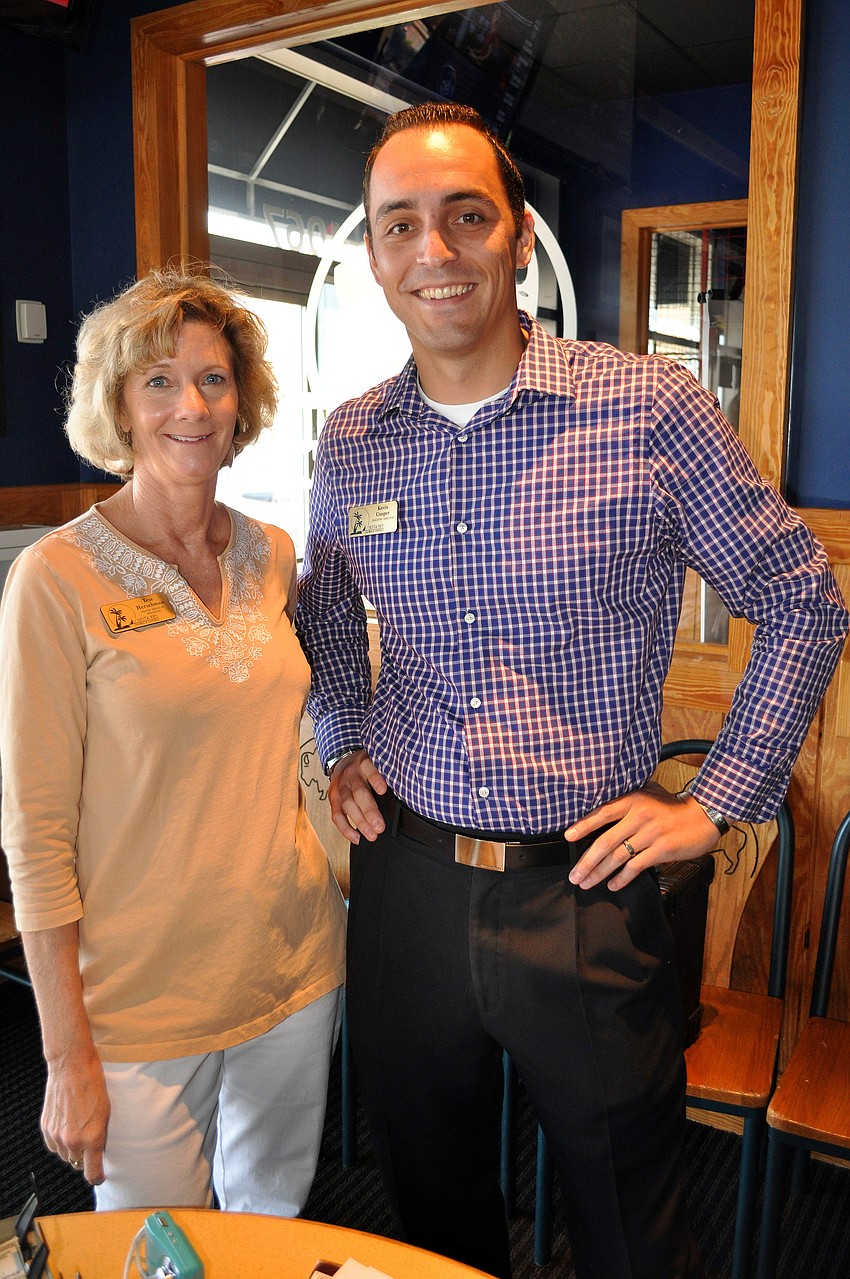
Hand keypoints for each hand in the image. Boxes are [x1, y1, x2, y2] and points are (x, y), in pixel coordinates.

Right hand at [41, 1044, 109, 1184]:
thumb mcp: (106, 1112)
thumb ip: (101, 1135)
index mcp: (91, 1138)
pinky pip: (53, 1145)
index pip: (92, 1173)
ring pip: (64, 1155)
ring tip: (79, 1129)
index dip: (97, 1177)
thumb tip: (98, 1150)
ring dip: (72, 1148)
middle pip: (78, 1163)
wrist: (72, 1066)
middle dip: (85, 1156)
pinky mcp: (46, 1127)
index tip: (100, 1176)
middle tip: (91, 1141)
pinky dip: (59, 1141)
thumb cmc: (94, 1084)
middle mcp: (72, 1141)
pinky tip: (67, 1126)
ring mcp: (56, 1135)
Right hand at [329, 749, 387, 842]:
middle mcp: (350, 774)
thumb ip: (386, 773)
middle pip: (359, 792)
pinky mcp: (333, 798)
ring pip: (348, 805)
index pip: (369, 769)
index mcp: (363, 763)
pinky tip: (357, 838)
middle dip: (369, 811)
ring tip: (372, 835)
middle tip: (380, 827)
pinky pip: (337, 815)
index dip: (375, 779)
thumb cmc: (366, 767)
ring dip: (360, 822)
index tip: (383, 790)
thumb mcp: (376, 763)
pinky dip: (346, 829)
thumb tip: (404, 793)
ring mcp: (340, 787)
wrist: (343, 761)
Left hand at [566, 780, 719, 891]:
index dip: (583, 825)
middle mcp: (638, 817)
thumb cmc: (674, 805)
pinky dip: (622, 878)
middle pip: (604, 841)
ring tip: (586, 882)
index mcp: (632, 800)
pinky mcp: (661, 850)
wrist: (704, 815)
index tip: (568, 837)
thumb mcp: (649, 792)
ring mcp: (650, 834)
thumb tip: (603, 806)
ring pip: (617, 857)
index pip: (602, 813)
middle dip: (586, 861)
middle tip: (574, 874)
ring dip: (599, 873)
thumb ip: (628, 798)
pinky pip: (635, 867)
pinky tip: (612, 885)